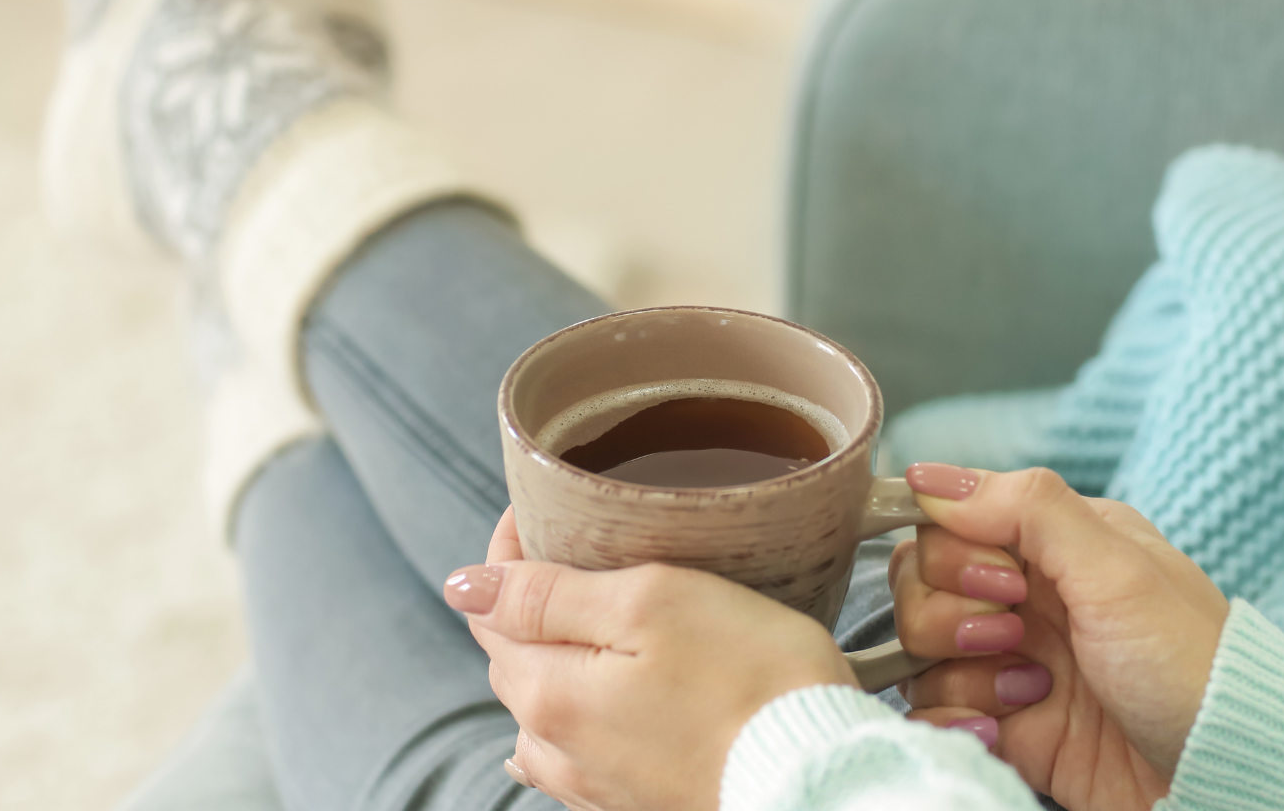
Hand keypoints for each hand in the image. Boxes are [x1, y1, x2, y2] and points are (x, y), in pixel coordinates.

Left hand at [446, 508, 857, 810]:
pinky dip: (591, 704)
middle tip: (592, 542)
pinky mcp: (635, 801)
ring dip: (565, 651)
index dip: (514, 543)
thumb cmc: (752, 682)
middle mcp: (554, 747)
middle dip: (538, 594)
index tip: (550, 502)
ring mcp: (593, 783)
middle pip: (515, 651)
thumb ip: (548, 594)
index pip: (492, 602)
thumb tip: (462, 584)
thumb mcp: (651, 605)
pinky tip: (617, 691)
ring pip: (548, 699)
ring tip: (617, 610)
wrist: (821, 779)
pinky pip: (585, 745)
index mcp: (545, 691)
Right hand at [893, 464, 1228, 810]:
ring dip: (960, 671)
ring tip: (1028, 690)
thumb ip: (1027, 508)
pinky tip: (1001, 729)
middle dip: (950, 614)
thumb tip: (930, 479)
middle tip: (1014, 635)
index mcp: (1055, 543)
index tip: (1003, 581)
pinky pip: (933, 712)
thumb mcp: (1119, 567)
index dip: (955, 551)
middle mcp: (1027, 596)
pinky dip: (951, 722)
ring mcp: (1012, 662)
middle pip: (920, 582)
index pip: (949, 521)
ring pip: (920, 649)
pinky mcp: (1007, 724)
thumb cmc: (1192, 665)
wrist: (1226, 773)